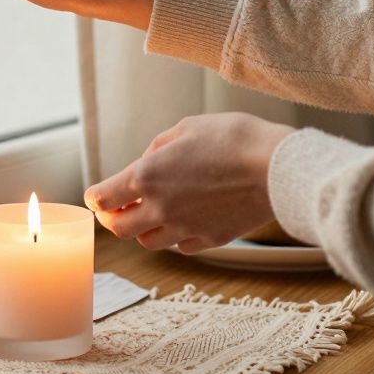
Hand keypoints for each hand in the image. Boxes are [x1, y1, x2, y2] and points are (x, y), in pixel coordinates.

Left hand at [85, 113, 295, 253]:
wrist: (277, 167)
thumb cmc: (234, 138)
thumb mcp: (188, 126)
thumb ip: (159, 146)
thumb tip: (148, 162)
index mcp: (147, 176)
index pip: (102, 199)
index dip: (95, 197)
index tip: (98, 194)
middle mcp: (160, 208)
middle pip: (119, 229)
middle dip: (115, 218)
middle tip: (120, 208)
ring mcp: (185, 229)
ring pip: (148, 242)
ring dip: (144, 229)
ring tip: (154, 213)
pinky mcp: (210, 240)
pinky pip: (181, 246)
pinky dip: (176, 236)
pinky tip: (185, 220)